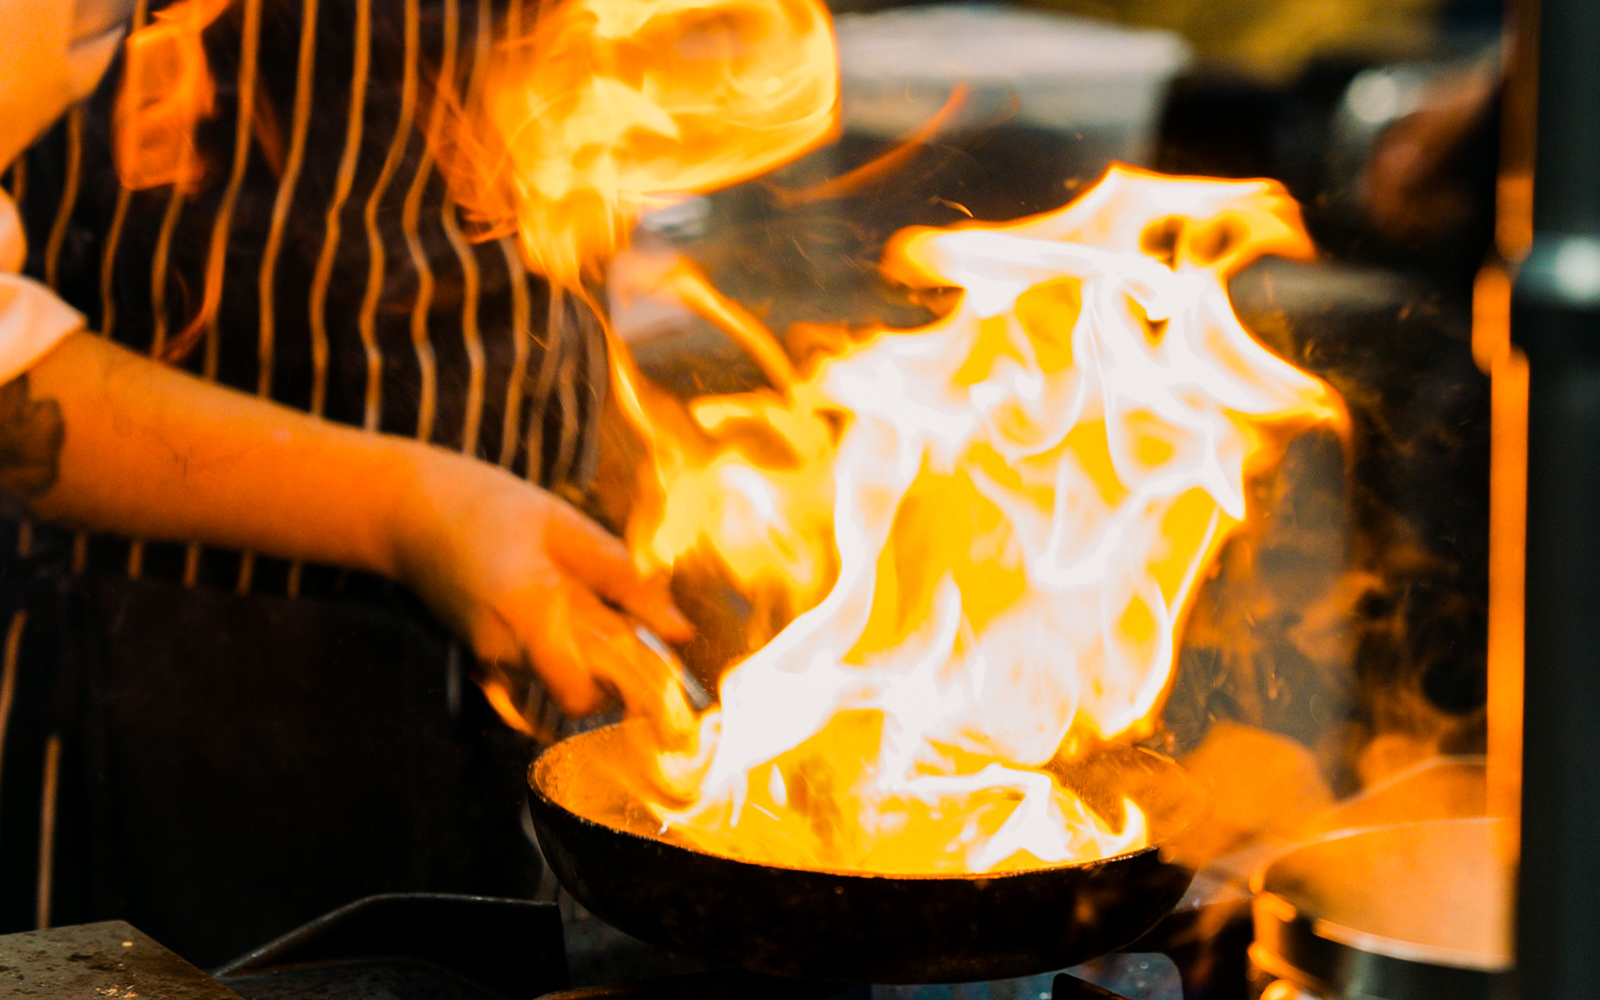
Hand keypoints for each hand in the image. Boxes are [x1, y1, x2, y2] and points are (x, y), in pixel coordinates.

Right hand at [389, 447, 695, 738]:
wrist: (410, 513)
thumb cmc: (493, 508)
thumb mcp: (568, 528)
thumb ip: (624, 580)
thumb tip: (680, 631)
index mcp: (527, 606)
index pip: (579, 692)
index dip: (625, 690)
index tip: (659, 665)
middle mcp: (503, 647)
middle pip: (582, 693)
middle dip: (622, 674)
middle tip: (645, 635)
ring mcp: (489, 659)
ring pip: (564, 684)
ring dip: (595, 661)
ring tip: (599, 609)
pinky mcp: (484, 660)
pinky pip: (542, 674)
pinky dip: (566, 655)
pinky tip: (567, 614)